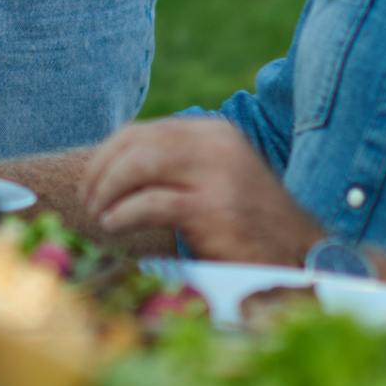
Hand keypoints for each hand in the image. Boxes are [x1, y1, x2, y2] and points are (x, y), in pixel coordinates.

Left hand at [82, 116, 322, 262]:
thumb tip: (111, 167)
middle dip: (100, 172)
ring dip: (107, 191)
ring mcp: (216, 175)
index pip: (143, 131)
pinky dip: (122, 214)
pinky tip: (113, 226)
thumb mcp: (214, 177)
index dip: (107, 155)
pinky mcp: (214, 209)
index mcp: (212, 132)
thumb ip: (175, 164)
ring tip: (98, 214)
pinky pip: (151, 203)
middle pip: (135, 144)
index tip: (90, 181)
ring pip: (138, 166)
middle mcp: (215, 145)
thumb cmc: (247, 222)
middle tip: (86, 201)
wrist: (299, 254)